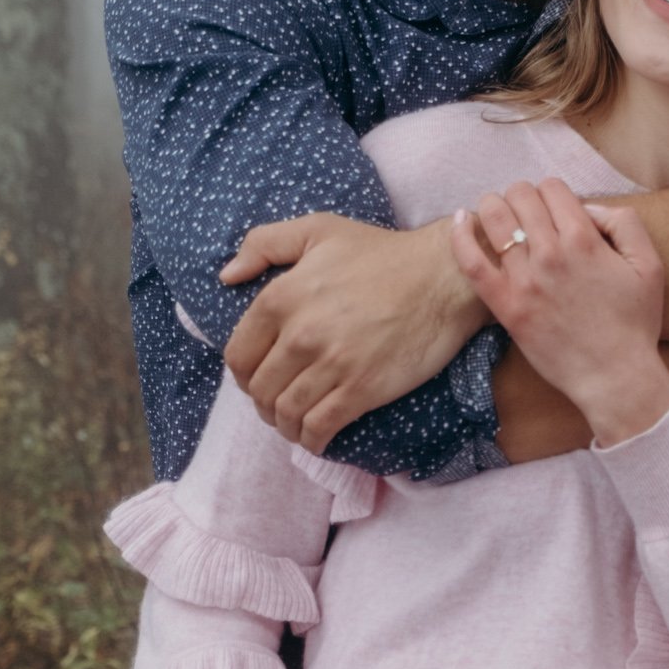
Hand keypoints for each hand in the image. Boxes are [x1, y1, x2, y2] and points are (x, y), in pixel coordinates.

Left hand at [220, 215, 486, 451]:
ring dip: (286, 426)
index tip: (258, 378)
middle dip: (263, 403)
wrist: (441, 277)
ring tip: (295, 423)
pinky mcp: (362, 389)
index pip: (239, 355)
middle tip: (278, 404)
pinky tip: (316, 438)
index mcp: (281, 297)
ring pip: (286, 413)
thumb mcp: (318, 230)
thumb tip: (227, 276)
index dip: (243, 374)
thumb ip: (264, 244)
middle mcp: (300, 334)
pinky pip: (320, 427)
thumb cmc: (381, 252)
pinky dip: (311, 439)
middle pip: (260, 390)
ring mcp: (331, 365)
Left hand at [451, 179, 668, 445]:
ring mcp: (524, 280)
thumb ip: (624, 223)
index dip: (552, 192)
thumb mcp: (649, 265)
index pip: (552, 187)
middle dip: (522, 195)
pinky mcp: (505, 305)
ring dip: (493, 207)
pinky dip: (460, 236)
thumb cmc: (635, 324)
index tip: (554, 208)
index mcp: (584, 241)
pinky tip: (460, 220)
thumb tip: (588, 208)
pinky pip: (471, 262)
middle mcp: (550, 254)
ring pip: (494, 218)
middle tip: (527, 213)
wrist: (615, 377)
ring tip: (497, 213)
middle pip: (520, 196)